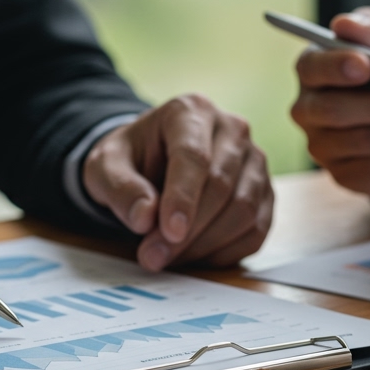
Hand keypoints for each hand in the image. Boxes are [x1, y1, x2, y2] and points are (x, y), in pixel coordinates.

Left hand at [82, 94, 272, 270]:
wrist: (154, 161)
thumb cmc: (131, 160)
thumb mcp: (105, 166)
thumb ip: (119, 188)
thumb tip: (145, 218)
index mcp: (191, 112)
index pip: (194, 156)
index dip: (182, 198)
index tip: (168, 232)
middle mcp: (232, 130)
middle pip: (221, 186)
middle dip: (188, 231)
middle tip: (153, 257)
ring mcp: (255, 162)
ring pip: (244, 211)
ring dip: (205, 245)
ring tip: (168, 257)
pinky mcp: (265, 193)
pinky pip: (255, 231)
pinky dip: (224, 252)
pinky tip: (194, 255)